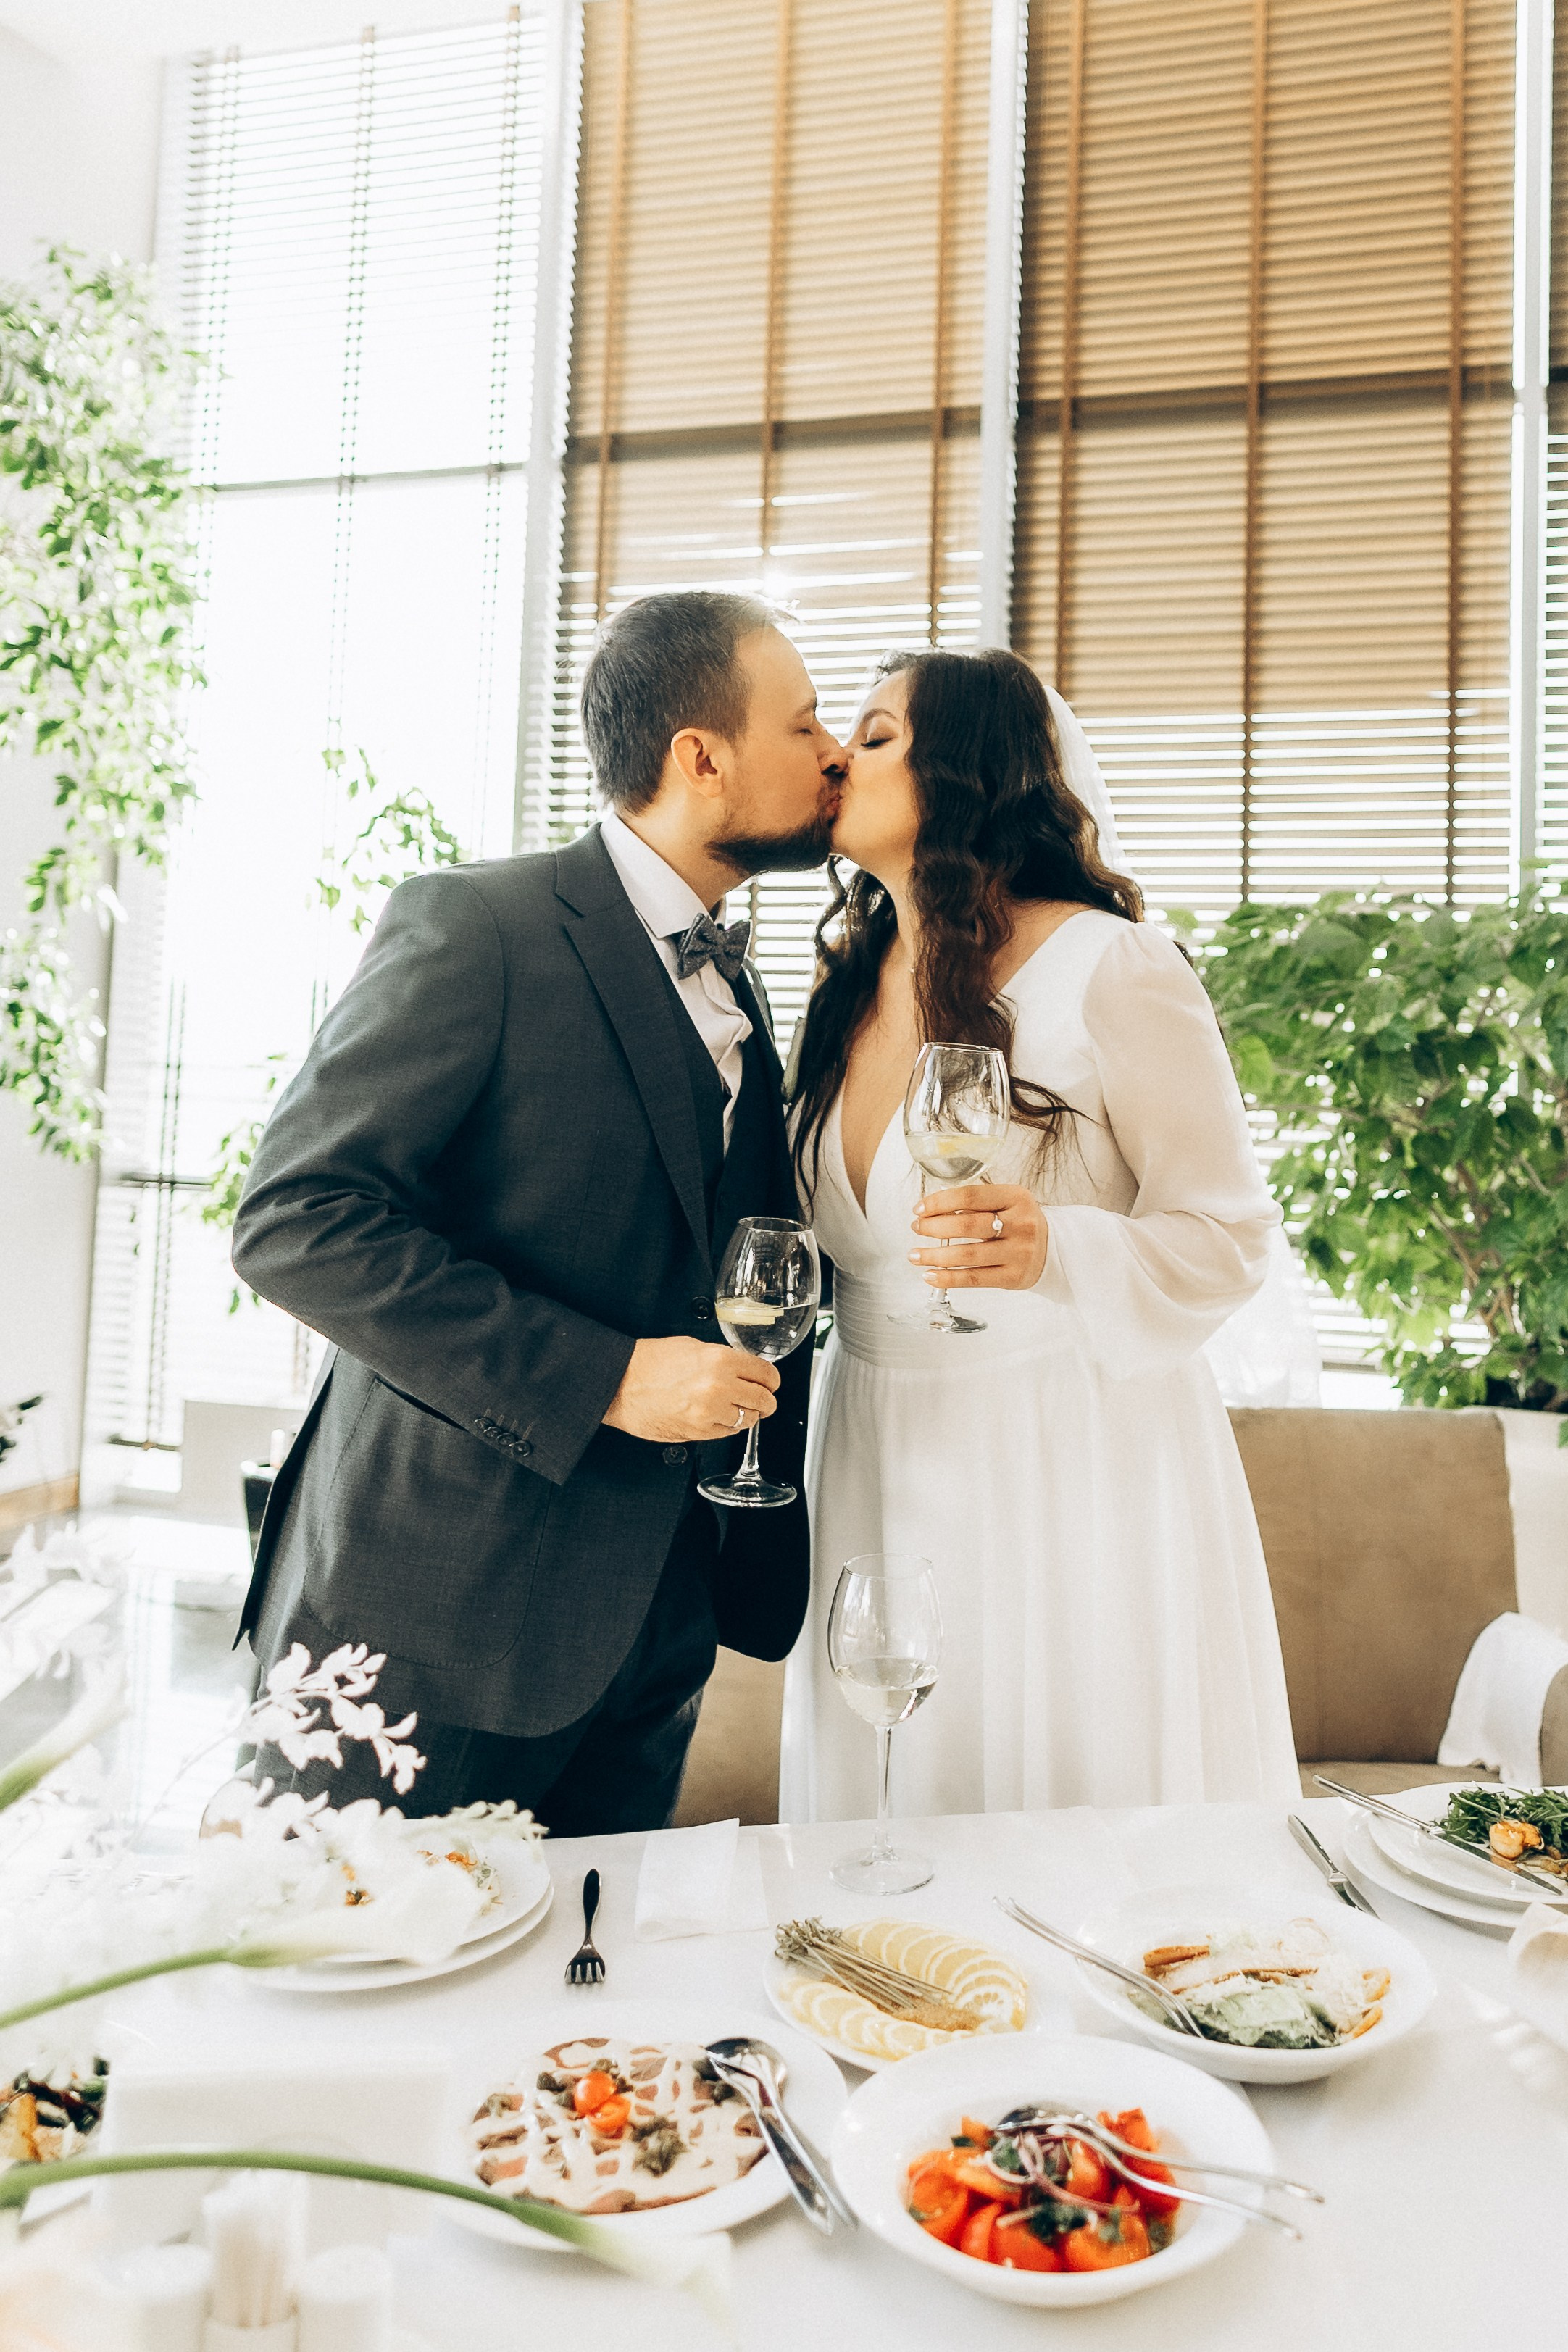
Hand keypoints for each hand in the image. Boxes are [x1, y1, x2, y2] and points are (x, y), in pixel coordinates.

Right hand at [602, 1335, 779, 1443]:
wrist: (619, 1384)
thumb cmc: (649, 1362)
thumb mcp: (692, 1347)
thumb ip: (723, 1359)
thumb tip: (745, 1369)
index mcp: (720, 1361)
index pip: (766, 1375)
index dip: (771, 1380)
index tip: (770, 1383)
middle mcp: (719, 1387)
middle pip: (764, 1401)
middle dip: (765, 1401)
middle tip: (760, 1399)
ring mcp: (709, 1413)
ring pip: (749, 1420)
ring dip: (746, 1415)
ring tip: (733, 1407)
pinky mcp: (698, 1433)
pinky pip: (728, 1433)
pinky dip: (728, 1426)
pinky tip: (717, 1416)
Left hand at [909, 1184, 1048, 1290]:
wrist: (1055, 1249)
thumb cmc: (1020, 1223)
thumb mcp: (1006, 1203)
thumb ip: (976, 1203)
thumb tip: (931, 1211)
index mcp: (1016, 1198)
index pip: (971, 1196)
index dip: (940, 1202)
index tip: (919, 1209)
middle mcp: (1020, 1224)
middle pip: (968, 1225)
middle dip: (934, 1227)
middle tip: (916, 1228)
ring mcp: (1019, 1252)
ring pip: (968, 1255)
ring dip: (934, 1256)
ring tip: (915, 1255)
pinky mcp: (1014, 1277)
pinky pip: (974, 1279)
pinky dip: (948, 1278)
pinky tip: (930, 1276)